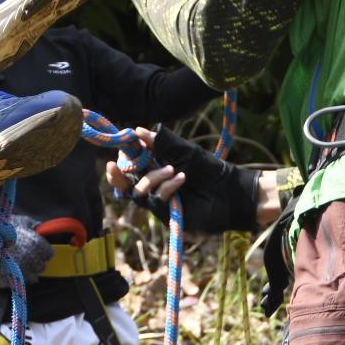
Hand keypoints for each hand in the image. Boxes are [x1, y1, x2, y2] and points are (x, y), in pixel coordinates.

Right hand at [0, 204, 50, 288]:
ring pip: (31, 278)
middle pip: (41, 267)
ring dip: (26, 271)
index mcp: (37, 244)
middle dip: (35, 262)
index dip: (43, 252)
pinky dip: (11, 277)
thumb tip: (40, 228)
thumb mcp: (22, 221)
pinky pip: (15, 283)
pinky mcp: (6, 280)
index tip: (36, 249)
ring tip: (16, 263)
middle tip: (25, 256)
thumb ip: (34, 226)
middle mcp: (31, 259)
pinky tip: (6, 267)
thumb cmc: (3, 225)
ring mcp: (19, 271)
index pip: (49, 255)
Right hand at [107, 126, 262, 233]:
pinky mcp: (167, 214)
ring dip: (152, 178)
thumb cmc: (209, 169)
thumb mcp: (184, 151)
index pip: (131, 164)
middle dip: (118, 175)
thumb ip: (162, 142)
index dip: (123, 157)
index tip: (121, 148)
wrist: (229, 191)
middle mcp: (155, 185)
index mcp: (156, 167)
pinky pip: (156, 201)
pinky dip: (166, 187)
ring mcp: (160, 201)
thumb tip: (138, 130)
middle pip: (127, 183)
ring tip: (172, 169)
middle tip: (114, 166)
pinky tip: (180, 178)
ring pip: (139, 192)